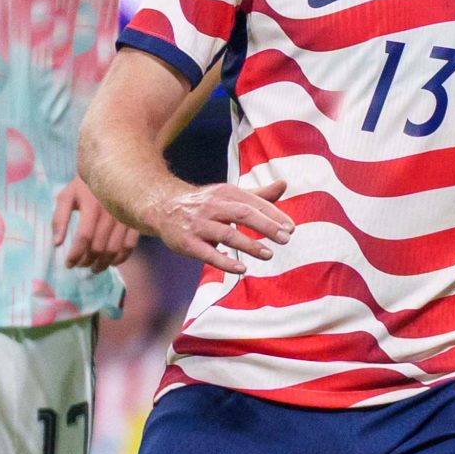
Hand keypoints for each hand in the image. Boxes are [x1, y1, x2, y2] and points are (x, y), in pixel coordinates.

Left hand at [52, 178, 136, 270]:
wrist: (113, 169)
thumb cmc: (85, 185)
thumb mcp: (67, 196)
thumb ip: (59, 219)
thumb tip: (57, 244)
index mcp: (91, 206)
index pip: (83, 237)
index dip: (75, 254)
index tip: (68, 264)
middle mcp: (110, 213)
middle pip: (99, 247)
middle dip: (87, 261)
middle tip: (80, 266)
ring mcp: (125, 218)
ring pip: (114, 249)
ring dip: (103, 264)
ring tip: (94, 268)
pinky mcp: (135, 221)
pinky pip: (130, 246)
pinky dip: (121, 258)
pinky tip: (112, 262)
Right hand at [150, 178, 294, 273]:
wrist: (163, 207)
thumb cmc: (205, 204)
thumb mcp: (230, 195)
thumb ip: (258, 194)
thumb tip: (284, 184)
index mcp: (226, 193)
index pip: (254, 203)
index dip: (274, 215)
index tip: (291, 228)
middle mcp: (213, 206)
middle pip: (243, 214)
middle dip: (266, 226)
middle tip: (286, 239)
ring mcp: (199, 224)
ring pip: (227, 234)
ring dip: (249, 245)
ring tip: (269, 254)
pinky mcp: (187, 242)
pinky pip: (207, 253)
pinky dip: (224, 262)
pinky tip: (241, 270)